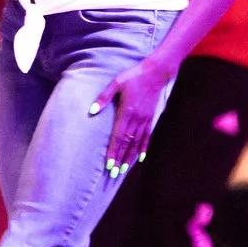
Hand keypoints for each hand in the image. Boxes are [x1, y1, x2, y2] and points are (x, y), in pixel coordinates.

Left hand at [94, 57, 172, 175]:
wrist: (155, 73)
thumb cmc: (133, 76)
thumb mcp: (116, 83)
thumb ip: (103, 98)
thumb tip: (91, 111)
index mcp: (126, 112)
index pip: (118, 137)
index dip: (113, 151)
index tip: (109, 164)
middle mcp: (136, 119)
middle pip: (126, 143)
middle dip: (119, 159)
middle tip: (114, 174)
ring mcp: (145, 120)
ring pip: (136, 143)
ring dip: (129, 157)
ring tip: (124, 170)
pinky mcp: (150, 118)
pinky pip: (146, 137)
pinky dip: (143, 148)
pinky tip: (140, 158)